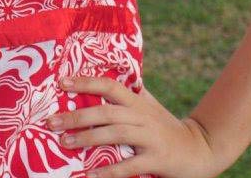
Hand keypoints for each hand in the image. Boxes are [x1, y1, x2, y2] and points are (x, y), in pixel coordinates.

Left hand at [46, 77, 218, 177]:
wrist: (199, 150)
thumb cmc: (165, 127)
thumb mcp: (148, 106)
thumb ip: (128, 95)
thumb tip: (99, 82)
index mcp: (137, 102)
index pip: (109, 85)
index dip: (85, 82)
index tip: (62, 83)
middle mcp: (142, 116)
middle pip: (105, 112)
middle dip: (77, 116)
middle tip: (52, 122)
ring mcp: (150, 137)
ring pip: (114, 134)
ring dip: (87, 139)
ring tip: (65, 143)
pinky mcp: (156, 160)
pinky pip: (128, 166)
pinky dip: (109, 171)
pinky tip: (90, 174)